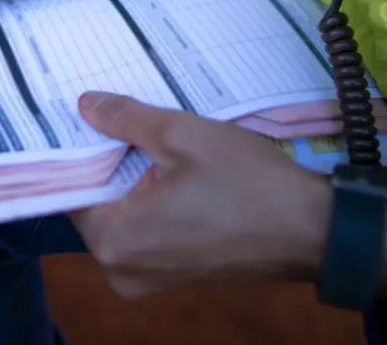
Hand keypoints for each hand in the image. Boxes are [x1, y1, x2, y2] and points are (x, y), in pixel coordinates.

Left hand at [69, 92, 333, 298]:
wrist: (313, 230)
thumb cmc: (248, 183)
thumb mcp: (182, 135)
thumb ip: (126, 119)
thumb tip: (85, 105)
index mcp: (114, 241)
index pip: (74, 186)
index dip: (84, 147)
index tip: (93, 116)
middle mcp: (121, 271)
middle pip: (97, 202)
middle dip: (113, 163)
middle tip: (132, 122)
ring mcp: (147, 280)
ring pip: (123, 216)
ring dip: (136, 181)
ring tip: (161, 143)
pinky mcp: (172, 278)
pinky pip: (147, 232)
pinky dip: (154, 203)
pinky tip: (178, 172)